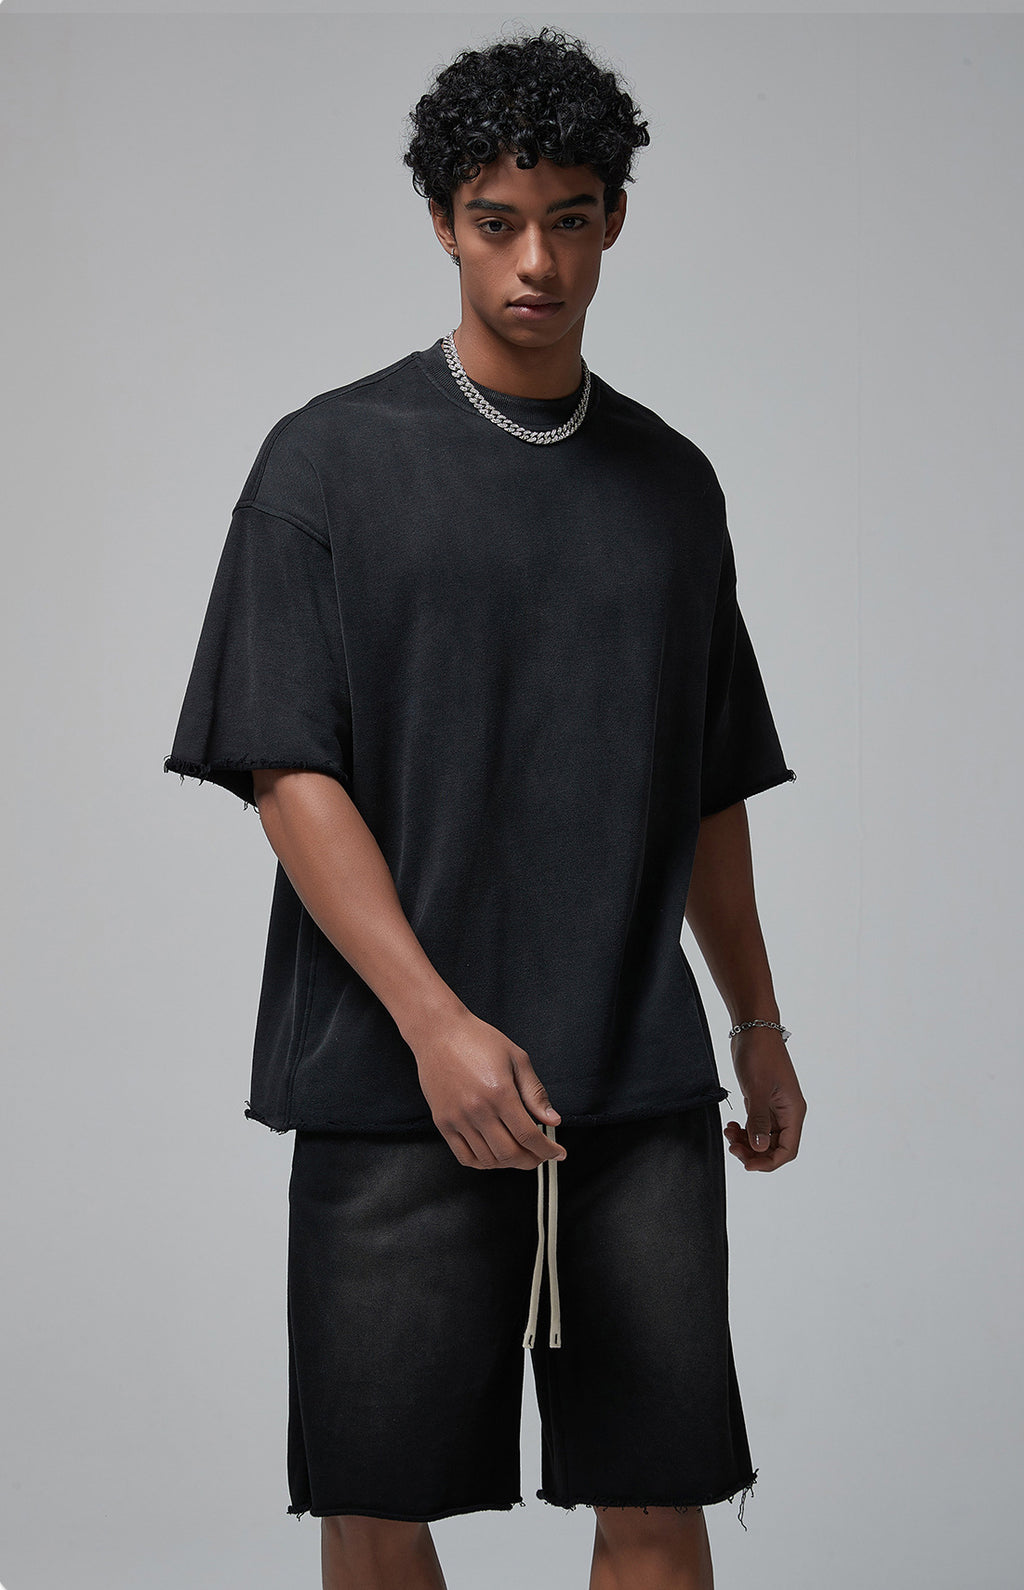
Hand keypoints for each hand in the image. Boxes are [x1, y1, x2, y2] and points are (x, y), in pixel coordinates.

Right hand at [410, 1005, 566, 1171]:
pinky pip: (464, 1156)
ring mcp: (458, 1118)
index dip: (547, 1150)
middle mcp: (478, 1109)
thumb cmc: (476, 1039)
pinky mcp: (442, 1122)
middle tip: (540, 1156)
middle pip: (510, 1154)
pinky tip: (493, 1155)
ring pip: (488, 1160)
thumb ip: (535, 1093)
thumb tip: (552, 1120)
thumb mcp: (517, 1059)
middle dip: (532, 1161)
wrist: (439, 1032)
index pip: (528, 1136)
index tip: (557, 1153)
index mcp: (500, 1093)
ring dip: (509, 1163)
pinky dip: (483, 1163)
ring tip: (519, 1154)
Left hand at [723, 1028, 805, 1171]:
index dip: (769, 1161)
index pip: (787, 1149)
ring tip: (728, 1133)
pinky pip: (754, 1126)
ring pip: (762, 1138)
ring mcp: (773, 1108)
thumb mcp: (757, 1088)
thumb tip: (760, 1148)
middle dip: (754, 1153)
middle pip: (774, 1147)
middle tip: (732, 1148)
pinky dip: (742, 1130)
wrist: (752, 1029)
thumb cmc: (759, 1054)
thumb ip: (758, 1119)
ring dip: (745, 1142)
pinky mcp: (761, 1101)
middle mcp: (786, 1112)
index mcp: (793, 1111)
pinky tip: (729, 1126)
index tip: (747, 1164)